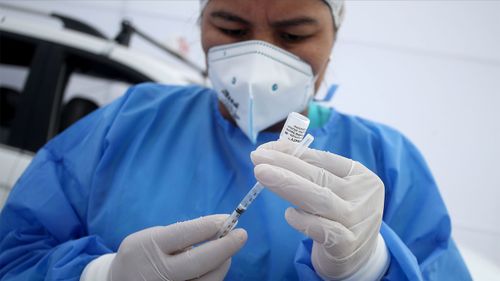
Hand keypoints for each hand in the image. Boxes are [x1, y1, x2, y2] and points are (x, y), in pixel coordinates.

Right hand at [110, 214, 246, 280]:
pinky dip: (214, 276)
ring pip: (208, 279)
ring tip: (226, 251)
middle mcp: (158, 272)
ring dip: (223, 263)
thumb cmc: (142, 254)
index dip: (209, 226)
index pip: (185, 233)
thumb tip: (219, 229)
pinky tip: (215, 266)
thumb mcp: (151, 237)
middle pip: (200, 261)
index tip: (228, 219)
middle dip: (226, 247)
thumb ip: (180, 234)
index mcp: (149, 246)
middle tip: (242, 234)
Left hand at [251, 141, 384, 278]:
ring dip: (288, 185)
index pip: (322, 158)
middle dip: (285, 164)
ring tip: (261, 174)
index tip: (264, 149)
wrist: (360, 257)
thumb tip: (275, 152)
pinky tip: (288, 214)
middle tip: (257, 157)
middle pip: (319, 176)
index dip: (292, 152)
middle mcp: (362, 195)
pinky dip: (304, 221)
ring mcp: (357, 220)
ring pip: (320, 199)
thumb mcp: (334, 190)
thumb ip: (312, 173)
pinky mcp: (348, 245)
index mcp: (359, 174)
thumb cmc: (339, 216)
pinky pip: (323, 230)